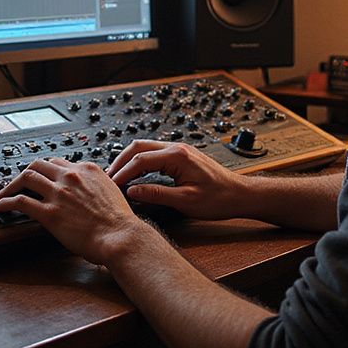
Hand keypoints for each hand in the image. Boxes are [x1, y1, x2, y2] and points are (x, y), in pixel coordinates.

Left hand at [0, 157, 148, 264]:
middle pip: (38, 164)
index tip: (40, 178)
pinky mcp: (50, 212)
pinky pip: (20, 202)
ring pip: (26, 177)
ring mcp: (59, 193)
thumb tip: (88, 191)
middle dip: (24, 173)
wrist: (120, 235)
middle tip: (16, 183)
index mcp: (87, 169)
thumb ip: (94, 186)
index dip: (46, 170)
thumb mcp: (110, 191)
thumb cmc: (118, 220)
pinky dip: (5, 202)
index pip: (58, 162)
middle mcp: (71, 176)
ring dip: (9, 185)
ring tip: (1, 194)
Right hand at [108, 141, 247, 219]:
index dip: (122, 173)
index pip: (140, 160)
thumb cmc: (219, 198)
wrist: (240, 194)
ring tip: (117, 175)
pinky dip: (140, 161)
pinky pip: (155, 153)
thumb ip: (156, 194)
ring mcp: (180, 150)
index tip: (111, 186)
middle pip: (139, 146)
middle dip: (120, 161)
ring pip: (146, 147)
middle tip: (107, 177)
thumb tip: (132, 192)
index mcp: (177, 156)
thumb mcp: (185, 201)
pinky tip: (135, 173)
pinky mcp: (182, 156)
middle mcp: (177, 148)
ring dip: (129, 159)